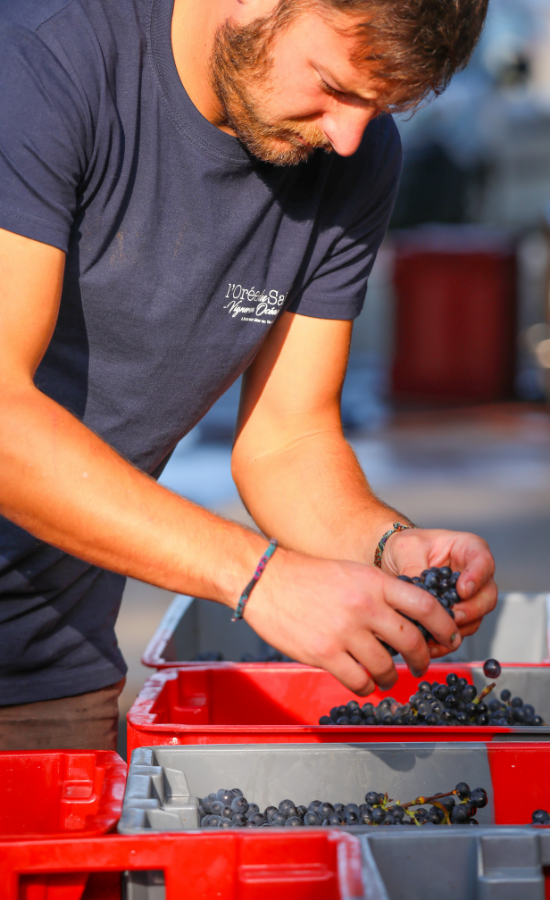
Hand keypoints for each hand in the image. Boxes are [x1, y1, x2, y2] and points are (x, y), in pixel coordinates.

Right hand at [244, 548, 462, 695]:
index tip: (451, 637)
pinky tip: (362, 680)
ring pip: (386, 667)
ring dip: (390, 678)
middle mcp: (365, 606)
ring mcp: (345, 631)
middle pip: (412, 640)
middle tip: (421, 665)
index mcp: (375, 582)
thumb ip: (381, 593)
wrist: (266, 580)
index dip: (445, 625)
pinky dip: (366, 686)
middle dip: (423, 659)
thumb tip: (409, 621)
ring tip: (385, 677)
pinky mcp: (325, 653)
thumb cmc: (309, 577)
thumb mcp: (353, 573)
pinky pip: (359, 681)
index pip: (426, 604)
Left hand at [381, 527, 497, 658]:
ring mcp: (468, 596)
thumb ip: (415, 567)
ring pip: (477, 617)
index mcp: (467, 548)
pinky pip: (460, 630)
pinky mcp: (456, 613)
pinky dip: (447, 639)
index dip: (477, 577)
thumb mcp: (406, 549)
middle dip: (471, 610)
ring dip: (459, 628)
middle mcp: (473, 573)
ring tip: (438, 634)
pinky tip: (432, 643)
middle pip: (487, 595)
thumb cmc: (405, 546)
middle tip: (453, 617)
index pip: (483, 561)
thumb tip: (419, 594)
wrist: (392, 560)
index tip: (463, 590)